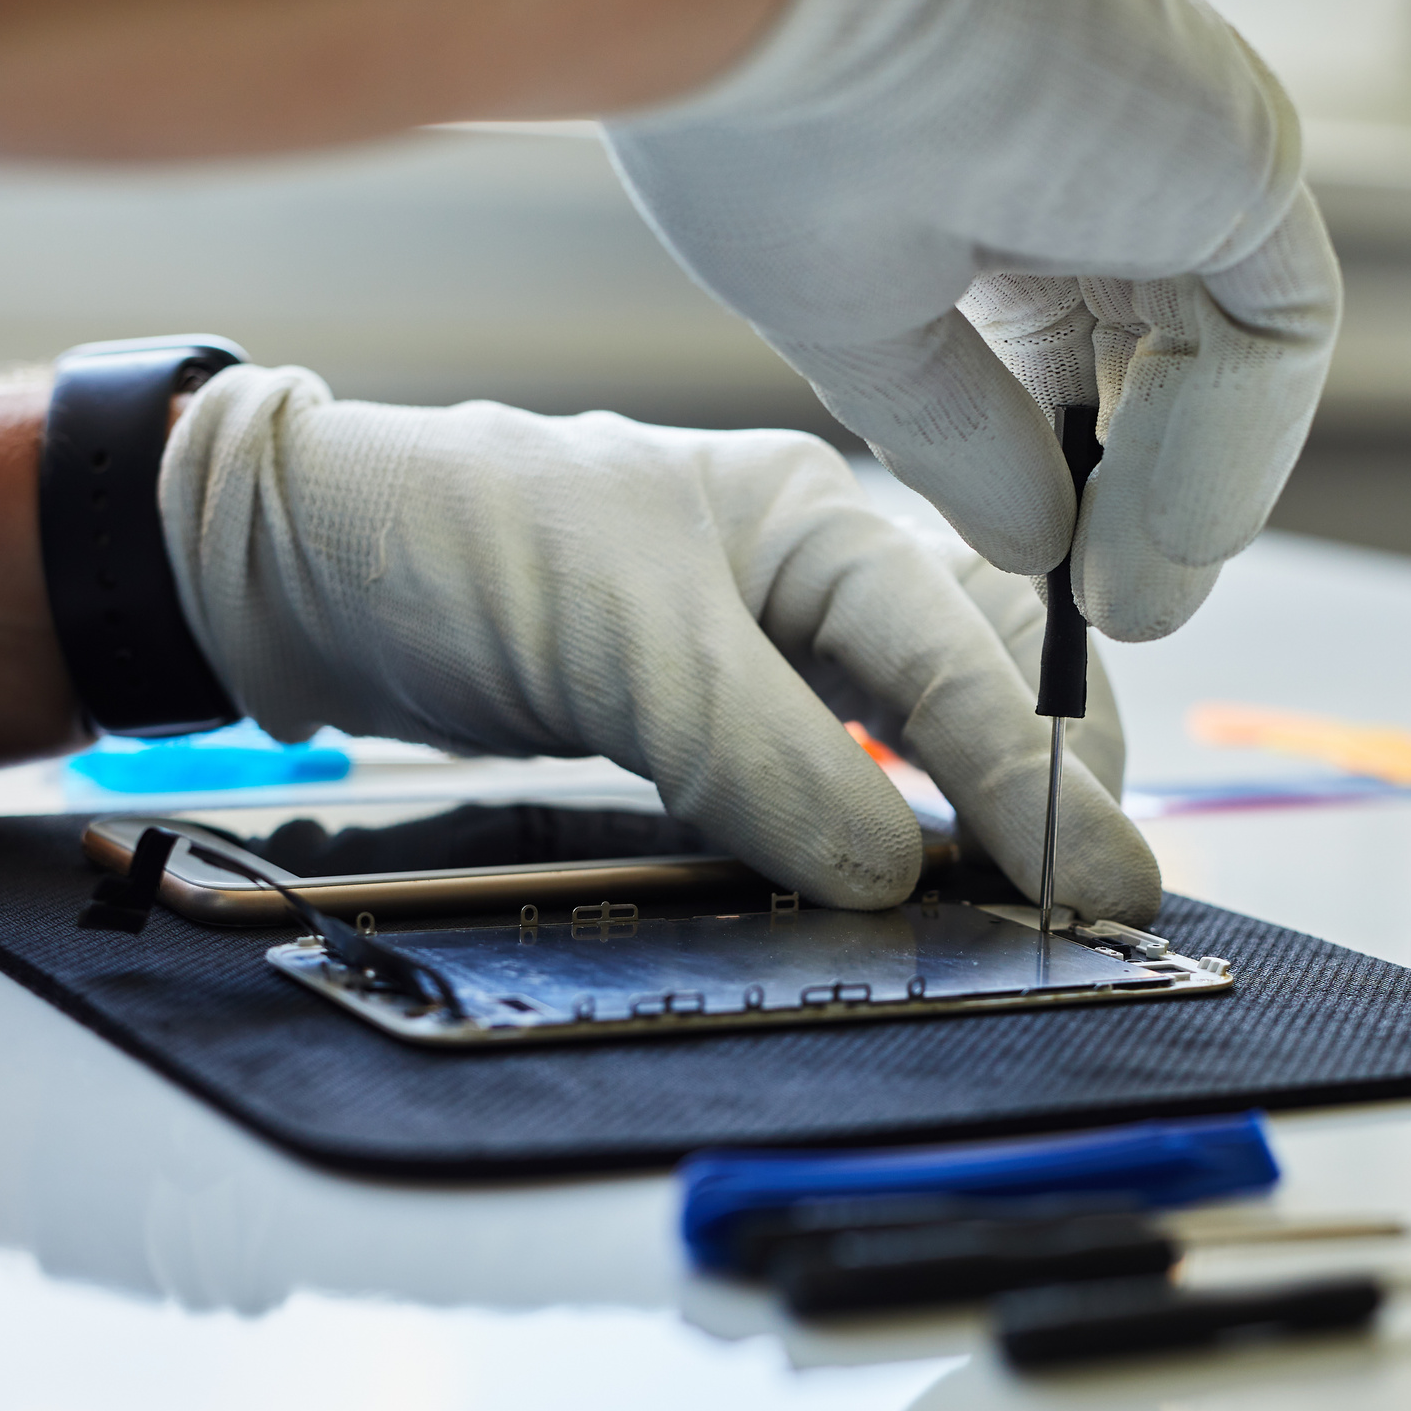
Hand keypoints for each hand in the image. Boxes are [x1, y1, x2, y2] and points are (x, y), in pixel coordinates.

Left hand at [159, 365, 1161, 920]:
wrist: (302, 567)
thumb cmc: (453, 552)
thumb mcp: (623, 650)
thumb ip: (767, 759)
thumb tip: (896, 875)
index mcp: (814, 517)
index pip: (960, 660)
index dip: (1042, 781)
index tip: (1108, 889)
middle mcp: (810, 569)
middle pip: (984, 669)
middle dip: (1053, 770)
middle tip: (1097, 893)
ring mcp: (760, 635)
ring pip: (922, 713)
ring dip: (984, 796)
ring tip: (1030, 890)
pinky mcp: (706, 700)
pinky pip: (836, 759)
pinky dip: (888, 816)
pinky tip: (904, 871)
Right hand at [603, 0, 1340, 641]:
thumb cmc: (765, 114)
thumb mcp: (858, 321)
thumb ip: (963, 433)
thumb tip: (1035, 544)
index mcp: (996, 158)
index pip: (1067, 338)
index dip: (1062, 468)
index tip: (1050, 578)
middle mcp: (1104, 139)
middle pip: (1159, 354)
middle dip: (1135, 495)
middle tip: (1104, 611)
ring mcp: (1181, 138)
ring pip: (1224, 356)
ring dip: (1181, 498)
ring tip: (1119, 604)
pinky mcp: (1245, 152)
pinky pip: (1271, 338)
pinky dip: (1221, 458)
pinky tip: (1143, 547)